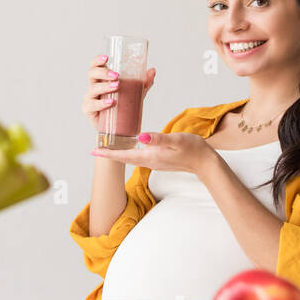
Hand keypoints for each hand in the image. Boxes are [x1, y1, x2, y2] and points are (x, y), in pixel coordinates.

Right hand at [82, 55, 155, 131]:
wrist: (116, 126)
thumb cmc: (122, 105)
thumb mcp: (134, 93)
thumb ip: (143, 82)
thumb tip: (152, 70)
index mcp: (101, 79)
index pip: (95, 66)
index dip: (98, 60)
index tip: (107, 57)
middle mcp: (94, 86)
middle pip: (92, 74)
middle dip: (103, 73)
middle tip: (116, 76)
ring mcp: (90, 98)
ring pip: (93, 89)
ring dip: (104, 87)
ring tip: (117, 86)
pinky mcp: (89, 110)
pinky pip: (92, 105)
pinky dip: (101, 104)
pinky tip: (111, 102)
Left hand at [91, 130, 217, 177]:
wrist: (206, 163)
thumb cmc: (193, 150)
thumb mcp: (176, 140)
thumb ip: (158, 139)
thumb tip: (141, 137)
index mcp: (150, 156)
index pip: (123, 156)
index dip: (108, 153)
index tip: (93, 150)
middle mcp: (149, 161)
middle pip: (124, 157)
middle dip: (109, 153)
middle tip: (95, 147)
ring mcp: (154, 162)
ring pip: (131, 157)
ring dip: (119, 152)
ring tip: (108, 145)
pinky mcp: (159, 160)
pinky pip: (139, 156)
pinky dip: (130, 150)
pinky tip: (129, 144)